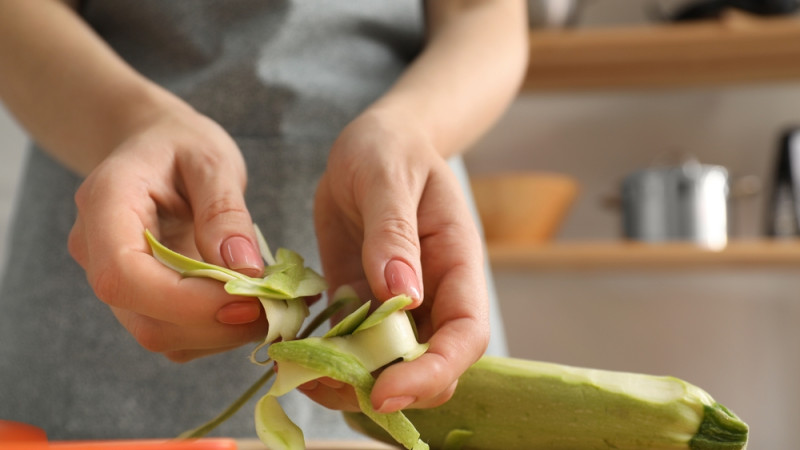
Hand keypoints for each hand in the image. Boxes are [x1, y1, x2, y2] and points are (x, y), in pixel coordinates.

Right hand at [67, 107, 267, 361]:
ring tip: (275, 302)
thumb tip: (244, 270)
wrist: (154, 147)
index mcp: (105, 206)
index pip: (124, 277)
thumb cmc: (180, 144)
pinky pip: (177, 335)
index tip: (251, 299)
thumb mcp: (211, 160)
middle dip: (219, 324)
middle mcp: (96, 253)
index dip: (188, 303)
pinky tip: (255, 302)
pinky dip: (220, 330)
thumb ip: (225, 211)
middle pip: (146, 320)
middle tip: (280, 305)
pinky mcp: (141, 301)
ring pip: (163, 336)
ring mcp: (116, 283)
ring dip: (225, 332)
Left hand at [306, 110, 489, 411]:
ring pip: (387, 365)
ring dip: (349, 382)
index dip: (432, 373)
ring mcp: (398, 304)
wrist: (372, 144)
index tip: (386, 390)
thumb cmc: (390, 147)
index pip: (465, 337)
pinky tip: (292, 354)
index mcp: (457, 264)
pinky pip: (351, 346)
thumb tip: (403, 297)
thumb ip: (394, 232)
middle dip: (385, 388)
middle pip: (429, 367)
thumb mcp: (388, 175)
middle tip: (325, 384)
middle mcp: (434, 294)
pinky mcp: (363, 302)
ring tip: (299, 374)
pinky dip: (325, 360)